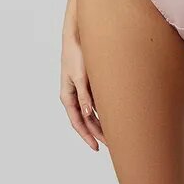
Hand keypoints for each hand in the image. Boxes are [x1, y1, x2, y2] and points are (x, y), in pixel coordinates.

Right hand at [60, 25, 106, 151]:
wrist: (79, 36)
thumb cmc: (76, 54)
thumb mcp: (80, 76)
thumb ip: (84, 96)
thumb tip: (88, 115)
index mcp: (67, 96)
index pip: (77, 122)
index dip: (86, 136)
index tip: (97, 147)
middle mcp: (74, 96)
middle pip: (86, 121)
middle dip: (97, 134)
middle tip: (112, 145)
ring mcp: (82, 91)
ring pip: (92, 114)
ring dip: (102, 124)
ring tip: (115, 135)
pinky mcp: (89, 84)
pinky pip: (97, 103)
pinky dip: (104, 112)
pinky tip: (114, 117)